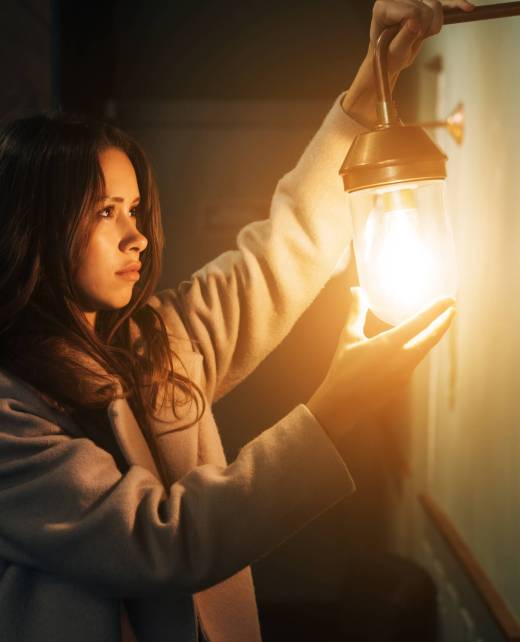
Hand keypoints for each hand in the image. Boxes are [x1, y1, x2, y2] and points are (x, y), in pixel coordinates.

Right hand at [306, 288, 455, 445]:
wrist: (342, 404)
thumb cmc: (342, 368)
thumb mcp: (348, 337)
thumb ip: (356, 312)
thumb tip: (356, 290)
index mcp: (388, 345)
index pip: (419, 323)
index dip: (436, 310)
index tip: (450, 299)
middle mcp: (401, 360)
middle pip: (430, 338)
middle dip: (443, 322)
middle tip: (452, 307)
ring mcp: (404, 373)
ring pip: (423, 349)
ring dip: (432, 335)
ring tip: (438, 322)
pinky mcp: (402, 383)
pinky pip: (414, 360)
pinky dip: (419, 348)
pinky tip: (416, 343)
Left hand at [371, 0, 474, 76]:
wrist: (389, 56)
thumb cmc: (387, 57)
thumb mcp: (394, 53)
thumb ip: (403, 38)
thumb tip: (414, 22)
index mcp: (383, 7)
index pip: (412, 10)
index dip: (419, 27)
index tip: (413, 38)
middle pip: (424, 6)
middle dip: (427, 27)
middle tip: (417, 39)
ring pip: (435, 4)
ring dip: (436, 22)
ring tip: (425, 35)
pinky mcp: (421, 2)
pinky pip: (443, 2)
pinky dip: (455, 4)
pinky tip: (468, 8)